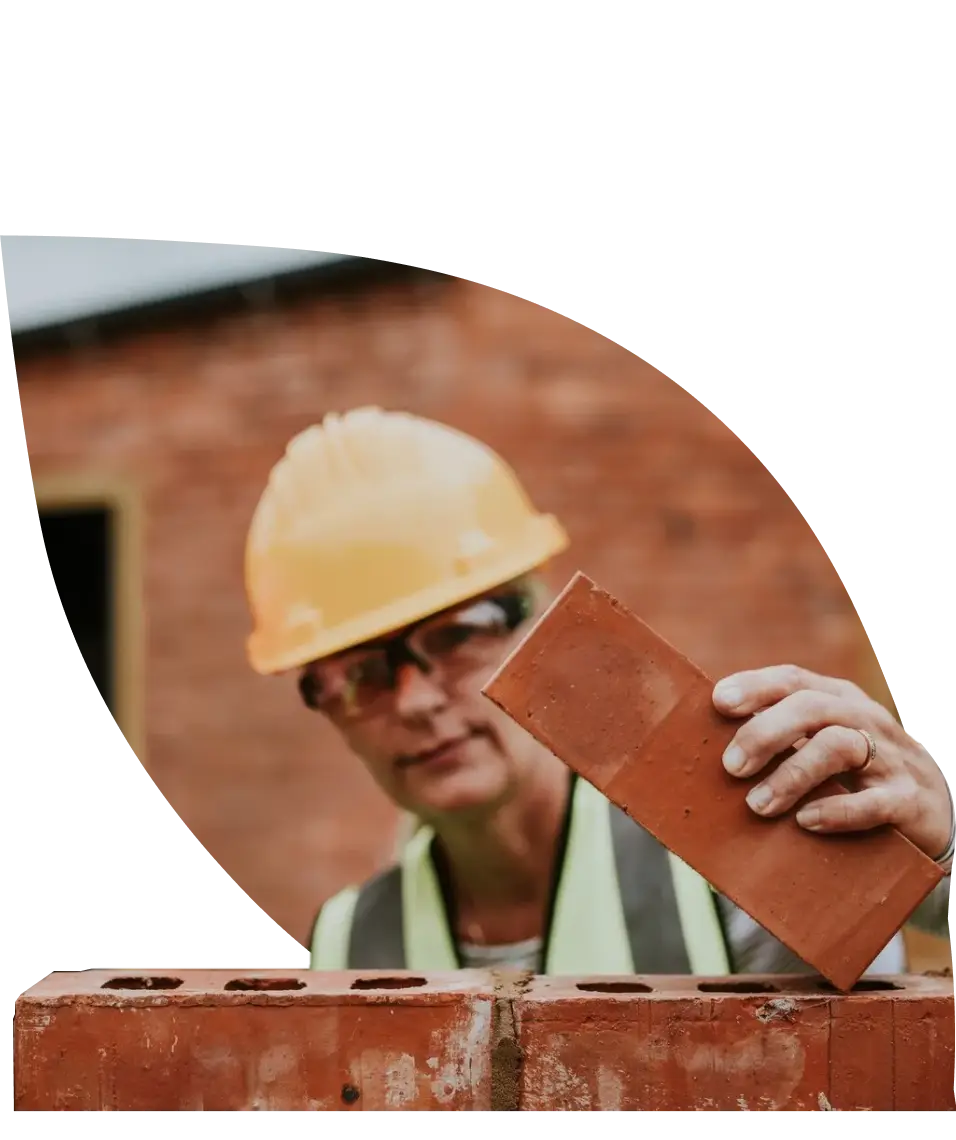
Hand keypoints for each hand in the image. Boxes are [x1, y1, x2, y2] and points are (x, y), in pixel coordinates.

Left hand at [712, 664, 952, 859]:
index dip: (756, 686)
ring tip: (757, 804)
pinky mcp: (909, 800)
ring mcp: (890, 758)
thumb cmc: (857, 774)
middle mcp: (864, 720)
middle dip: (765, 732)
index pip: (793, 679)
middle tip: (730, 766)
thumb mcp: (820, 744)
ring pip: (839, 747)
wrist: (936, 810)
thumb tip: (704, 743)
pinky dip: (837, 810)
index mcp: (838, 700)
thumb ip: (777, 738)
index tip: (719, 702)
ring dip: (792, 774)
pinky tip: (806, 821)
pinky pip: (875, 801)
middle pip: (812, 708)